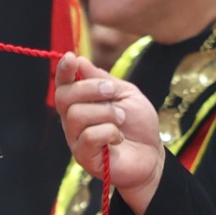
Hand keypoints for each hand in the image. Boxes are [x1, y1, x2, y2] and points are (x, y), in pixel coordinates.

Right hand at [54, 54, 164, 214]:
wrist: (152, 155)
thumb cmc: (138, 124)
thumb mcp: (125, 94)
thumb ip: (103, 79)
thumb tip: (80, 61)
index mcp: (81, 102)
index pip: (63, 84)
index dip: (63, 70)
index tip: (71, 58)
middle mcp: (73, 120)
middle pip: (63, 96)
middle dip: (90, 89)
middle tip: (112, 91)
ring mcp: (76, 139)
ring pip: (76, 115)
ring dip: (105, 113)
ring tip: (121, 119)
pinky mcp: (84, 157)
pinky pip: (88, 136)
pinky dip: (109, 132)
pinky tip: (119, 138)